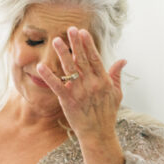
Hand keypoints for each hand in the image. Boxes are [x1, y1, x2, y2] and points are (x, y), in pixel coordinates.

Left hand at [36, 27, 125, 152]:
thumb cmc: (107, 114)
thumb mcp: (117, 94)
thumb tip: (123, 60)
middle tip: (70, 29)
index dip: (88, 44)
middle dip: (76, 43)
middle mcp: (92, 84)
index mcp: (103, 81)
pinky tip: (40, 66)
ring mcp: (79, 93)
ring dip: (62, 54)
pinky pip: (57, 86)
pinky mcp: (68, 102)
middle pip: (82, 60)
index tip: (82, 32)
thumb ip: (117, 75)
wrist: (98, 135)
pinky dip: (48, 76)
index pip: (95, 58)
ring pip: (70, 69)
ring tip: (56, 40)